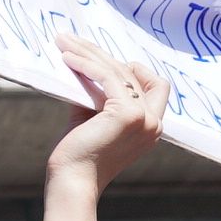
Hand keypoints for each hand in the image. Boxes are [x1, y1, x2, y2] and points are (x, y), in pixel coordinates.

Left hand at [45, 34, 168, 195]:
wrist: (73, 181)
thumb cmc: (78, 154)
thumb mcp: (94, 118)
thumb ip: (99, 95)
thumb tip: (85, 64)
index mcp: (152, 126)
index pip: (157, 86)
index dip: (136, 69)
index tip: (106, 61)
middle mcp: (154, 122)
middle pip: (132, 72)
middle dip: (100, 53)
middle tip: (72, 40)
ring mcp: (144, 118)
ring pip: (117, 70)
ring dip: (88, 52)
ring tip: (63, 42)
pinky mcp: (127, 114)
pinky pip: (107, 77)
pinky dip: (86, 64)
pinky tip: (67, 58)